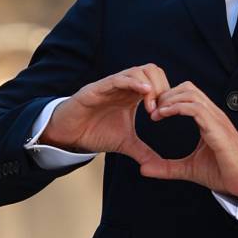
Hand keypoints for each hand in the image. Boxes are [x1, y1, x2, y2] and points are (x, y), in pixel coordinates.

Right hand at [39, 66, 171, 163]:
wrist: (69, 135)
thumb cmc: (95, 132)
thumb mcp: (125, 143)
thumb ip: (144, 152)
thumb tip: (159, 167)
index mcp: (133, 95)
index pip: (158, 81)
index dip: (167, 95)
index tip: (168, 115)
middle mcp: (124, 86)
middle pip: (152, 71)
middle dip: (163, 88)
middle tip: (162, 111)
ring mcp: (111, 85)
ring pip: (138, 71)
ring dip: (151, 88)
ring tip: (152, 110)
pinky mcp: (97, 89)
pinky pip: (118, 79)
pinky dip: (133, 82)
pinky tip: (145, 92)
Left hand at [135, 80, 237, 198]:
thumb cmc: (222, 172)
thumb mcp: (188, 169)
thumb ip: (167, 167)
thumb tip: (143, 169)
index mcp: (208, 119)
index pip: (188, 94)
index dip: (168, 99)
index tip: (152, 113)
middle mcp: (213, 115)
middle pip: (187, 88)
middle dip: (165, 95)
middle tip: (151, 111)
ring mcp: (216, 120)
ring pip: (191, 93)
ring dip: (169, 100)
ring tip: (155, 114)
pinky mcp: (217, 129)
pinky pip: (196, 108)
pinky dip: (177, 108)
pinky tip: (164, 115)